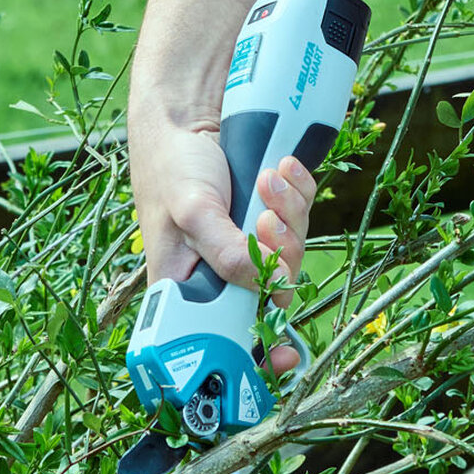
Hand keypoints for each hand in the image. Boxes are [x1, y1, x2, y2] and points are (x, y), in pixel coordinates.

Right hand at [128, 115, 316, 373]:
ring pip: (293, 250)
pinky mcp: (270, 211)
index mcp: (191, 288)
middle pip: (275, 290)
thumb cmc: (171, 169)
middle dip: (280, 253)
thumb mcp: (192, 212)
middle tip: (265, 218)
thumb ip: (228, 254)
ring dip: (289, 213)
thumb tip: (275, 287)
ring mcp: (250, 241)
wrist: (186, 115)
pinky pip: (302, 213)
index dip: (258, 354)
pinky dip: (298, 191)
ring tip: (267, 179)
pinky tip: (283, 168)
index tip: (287, 357)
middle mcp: (224, 271)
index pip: (226, 337)